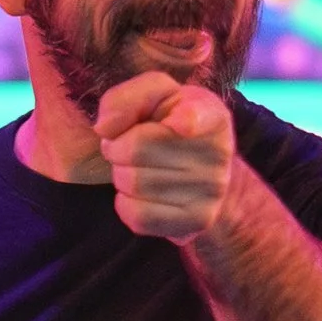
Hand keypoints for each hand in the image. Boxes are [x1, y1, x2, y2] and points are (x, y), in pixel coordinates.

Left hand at [96, 72, 235, 241]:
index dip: (187, 119)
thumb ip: (126, 99)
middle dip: (118, 147)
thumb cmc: (174, 126)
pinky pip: (138, 216)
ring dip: (121, 175)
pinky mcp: (197, 222)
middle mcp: (217, 153)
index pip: (197, 116)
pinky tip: (139, 194)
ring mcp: (210, 192)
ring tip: (136, 169)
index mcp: (211, 114)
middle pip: (136, 150)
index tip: (179, 122)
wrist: (209, 174)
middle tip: (126, 147)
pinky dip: (126, 203)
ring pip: (133, 184)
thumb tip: (103, 128)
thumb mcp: (158, 98)